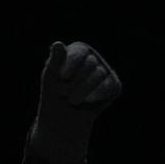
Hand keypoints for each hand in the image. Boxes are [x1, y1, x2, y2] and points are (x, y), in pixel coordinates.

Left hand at [29, 41, 120, 163]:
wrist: (63, 120)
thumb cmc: (54, 95)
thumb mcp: (50, 78)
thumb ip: (54, 62)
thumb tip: (57, 43)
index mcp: (78, 51)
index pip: (80, 51)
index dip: (71, 64)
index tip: (63, 76)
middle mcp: (93, 58)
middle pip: (90, 63)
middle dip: (74, 82)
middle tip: (64, 94)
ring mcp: (105, 71)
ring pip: (100, 74)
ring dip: (83, 91)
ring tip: (72, 100)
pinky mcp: (114, 85)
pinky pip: (109, 87)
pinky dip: (95, 96)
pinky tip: (87, 101)